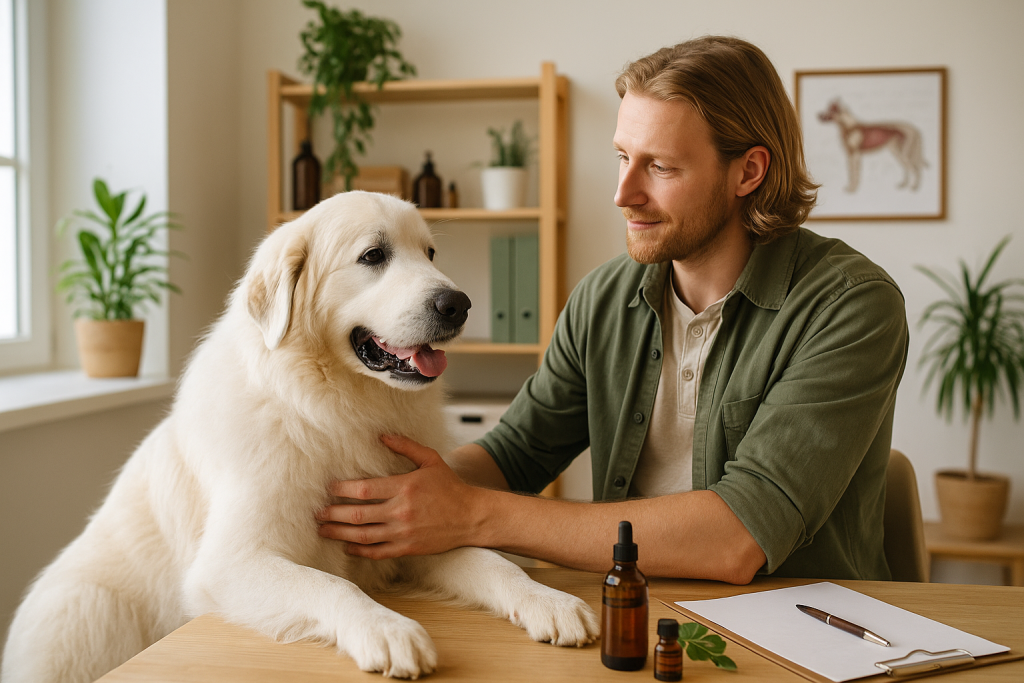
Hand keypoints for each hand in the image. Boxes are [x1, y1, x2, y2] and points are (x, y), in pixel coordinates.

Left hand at [317, 435, 484, 558]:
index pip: (364, 489)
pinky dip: (359, 551)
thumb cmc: (450, 486)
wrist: (471, 517)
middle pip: (357, 515)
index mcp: (404, 487)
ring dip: (339, 534)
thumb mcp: (431, 460)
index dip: (342, 489)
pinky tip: (347, 546)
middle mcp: (401, 511)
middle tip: (317, 512)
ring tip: (323, 530)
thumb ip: (406, 447)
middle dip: (333, 514)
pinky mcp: (408, 548)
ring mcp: (403, 532)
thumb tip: (382, 436)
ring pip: (363, 536)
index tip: (329, 488)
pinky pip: (377, 552)